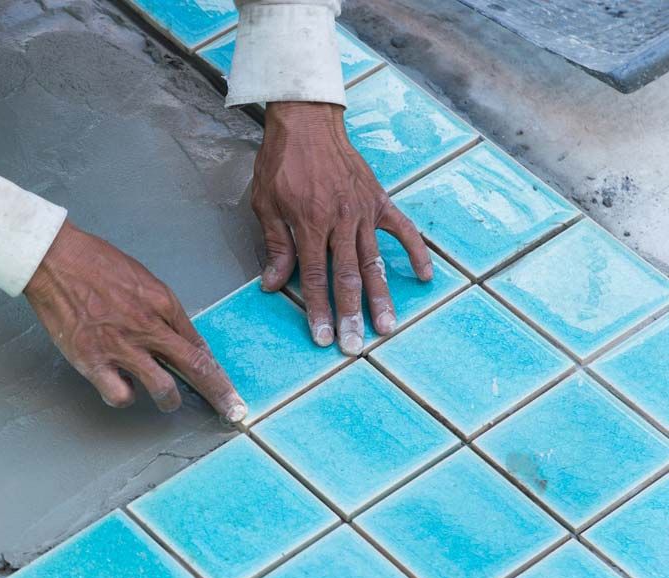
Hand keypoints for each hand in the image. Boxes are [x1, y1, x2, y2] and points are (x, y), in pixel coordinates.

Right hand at [25, 220, 247, 421]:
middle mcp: (147, 327)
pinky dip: (124, 397)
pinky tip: (121, 387)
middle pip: (195, 367)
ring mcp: (121, 346)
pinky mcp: (93, 360)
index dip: (218, 372)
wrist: (55, 260)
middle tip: (232, 411)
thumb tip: (180, 339)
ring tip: (164, 400)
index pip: (199, 345)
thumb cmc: (96, 264)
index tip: (229, 390)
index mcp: (162, 304)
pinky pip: (120, 395)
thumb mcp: (143, 280)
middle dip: (219, 394)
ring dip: (168, 400)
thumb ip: (163, 311)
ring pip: (162, 389)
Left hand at [252, 101, 432, 354]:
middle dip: (351, 314)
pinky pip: (402, 229)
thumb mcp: (265, 203)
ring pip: (374, 261)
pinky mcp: (378, 199)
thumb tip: (272, 285)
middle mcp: (340, 221)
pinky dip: (415, 252)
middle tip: (356, 346)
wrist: (307, 121)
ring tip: (387, 326)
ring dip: (381, 296)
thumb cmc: (280, 162)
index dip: (319, 310)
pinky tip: (423, 277)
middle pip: (347, 277)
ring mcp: (362, 210)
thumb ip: (274, 245)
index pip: (315, 277)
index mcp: (309, 223)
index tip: (324, 337)